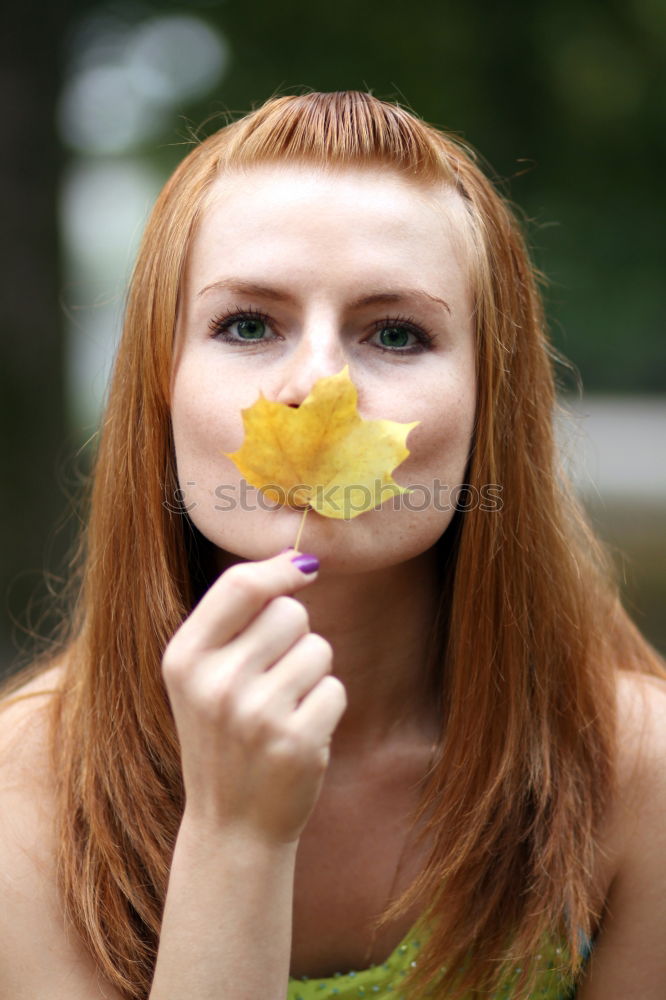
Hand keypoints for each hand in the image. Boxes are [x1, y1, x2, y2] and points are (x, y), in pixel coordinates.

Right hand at [162, 551, 346, 843]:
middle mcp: (215, 683)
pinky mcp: (295, 741)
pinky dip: (326, 707)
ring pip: (318, 649)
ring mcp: (255, 714)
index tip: (305, 568)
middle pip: (290, 612)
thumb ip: (237, 617)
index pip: (240, 584)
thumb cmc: (223, 735)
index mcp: (184, 658)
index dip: (280, 569)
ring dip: (312, 673)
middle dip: (295, 635)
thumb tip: (300, 559)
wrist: (231, 825)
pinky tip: (300, 734)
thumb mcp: (202, 676)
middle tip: (274, 677)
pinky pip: (335, 689)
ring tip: (283, 709)